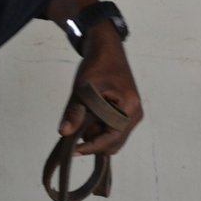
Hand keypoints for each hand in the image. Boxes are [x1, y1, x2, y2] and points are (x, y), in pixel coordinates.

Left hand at [58, 22, 142, 154]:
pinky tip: (89, 118)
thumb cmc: (97, 66)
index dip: (91, 147)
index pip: (111, 139)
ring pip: (114, 139)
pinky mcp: (128, 113)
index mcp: (129, 108)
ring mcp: (133, 115)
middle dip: (93, 141)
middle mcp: (135, 115)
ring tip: (82, 119)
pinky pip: (114, 131)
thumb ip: (74, 112)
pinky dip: (100, 130)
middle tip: (76, 129)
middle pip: (114, 143)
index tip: (71, 150)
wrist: (107, 51)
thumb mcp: (82, 89)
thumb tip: (64, 133)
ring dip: (96, 136)